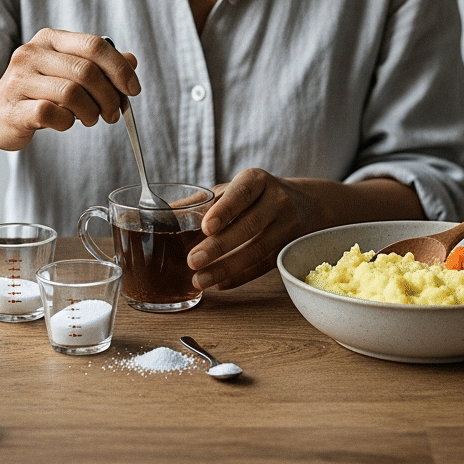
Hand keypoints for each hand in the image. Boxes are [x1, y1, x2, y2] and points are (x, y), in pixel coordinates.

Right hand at [0, 29, 139, 150]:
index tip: (133, 89)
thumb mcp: (67, 72)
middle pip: (86, 71)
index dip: (120, 68)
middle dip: (109, 96)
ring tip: (90, 119)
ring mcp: (19, 80)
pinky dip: (66, 122)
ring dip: (91, 112)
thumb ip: (98, 64)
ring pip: (71, 93)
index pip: (95, 45)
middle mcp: (32, 54)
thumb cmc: (36, 92)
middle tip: (112, 113)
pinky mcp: (14, 108)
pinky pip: (51, 114)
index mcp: (50, 39)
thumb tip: (131, 60)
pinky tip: (64, 122)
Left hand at [187, 168, 317, 290]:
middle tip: (192, 261)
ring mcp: (287, 226)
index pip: (242, 193)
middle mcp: (277, 200)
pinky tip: (220, 284)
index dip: (225, 210)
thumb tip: (158, 214)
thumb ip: (201, 202)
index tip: (206, 227)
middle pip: (249, 225)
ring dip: (226, 267)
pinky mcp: (289, 248)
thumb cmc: (255, 195)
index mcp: (257, 180)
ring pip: (258, 250)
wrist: (306, 204)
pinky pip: (264, 266)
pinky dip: (241, 276)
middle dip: (219, 246)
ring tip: (200, 280)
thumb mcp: (233, 189)